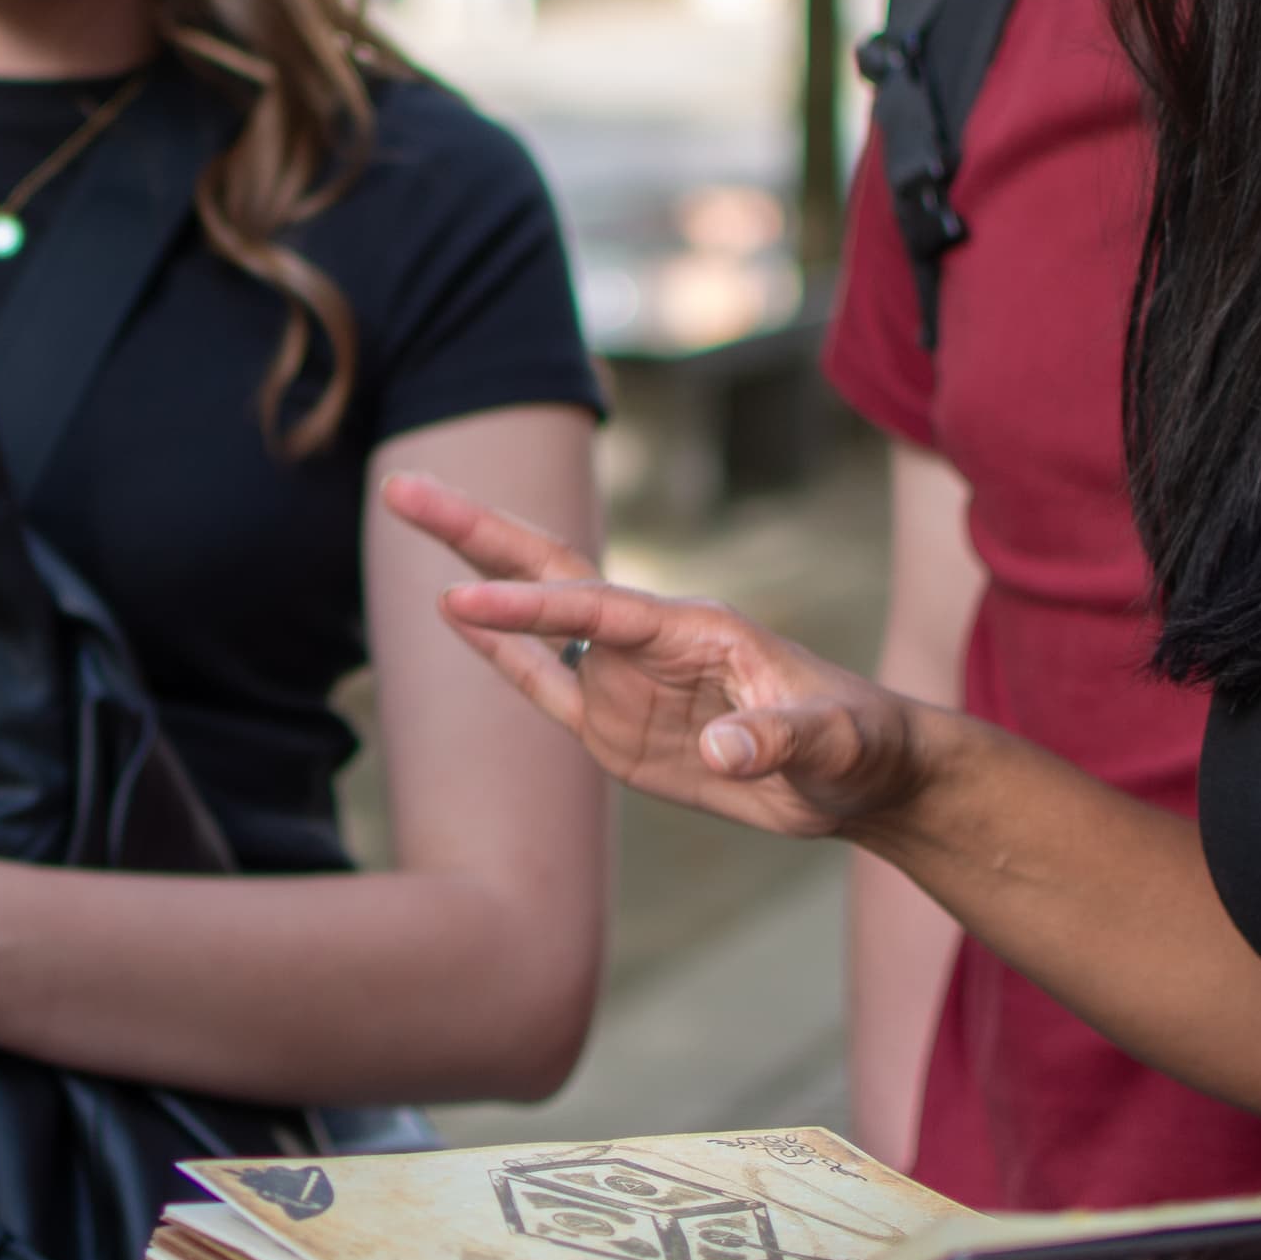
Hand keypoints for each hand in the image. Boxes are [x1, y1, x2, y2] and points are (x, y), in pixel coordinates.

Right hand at [383, 472, 930, 841]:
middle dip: (474, 530)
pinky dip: (501, 652)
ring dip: (471, 574)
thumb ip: (777, 739)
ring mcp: (626, 681)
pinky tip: (454, 616)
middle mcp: (647, 641)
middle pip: (547, 571)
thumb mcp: (833, 742)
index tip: (460, 597)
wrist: (861, 774)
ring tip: (402, 514)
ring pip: (532, 620)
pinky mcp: (618, 727)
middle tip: (400, 485)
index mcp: (695, 628)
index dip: (528, 605)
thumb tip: (720, 749)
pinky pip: (547, 684)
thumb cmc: (857, 742)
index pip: (595, 608)